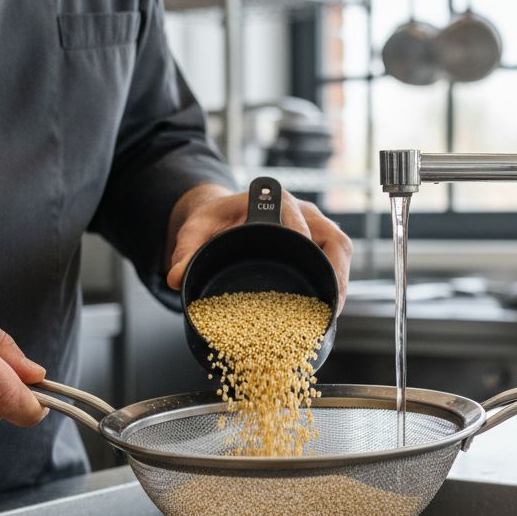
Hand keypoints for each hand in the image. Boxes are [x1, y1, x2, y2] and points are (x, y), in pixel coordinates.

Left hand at [164, 183, 352, 309]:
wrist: (224, 217)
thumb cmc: (216, 220)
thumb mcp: (197, 229)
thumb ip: (186, 250)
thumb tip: (174, 276)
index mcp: (275, 202)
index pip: (299, 218)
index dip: (305, 239)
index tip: (305, 258)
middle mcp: (302, 212)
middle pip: (333, 237)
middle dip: (336, 271)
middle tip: (331, 305)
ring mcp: (315, 228)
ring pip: (340, 251)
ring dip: (341, 281)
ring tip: (332, 313)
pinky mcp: (319, 243)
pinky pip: (335, 261)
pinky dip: (336, 284)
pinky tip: (327, 310)